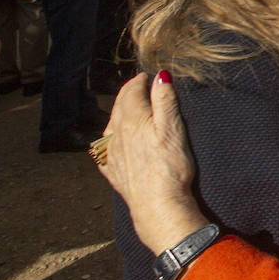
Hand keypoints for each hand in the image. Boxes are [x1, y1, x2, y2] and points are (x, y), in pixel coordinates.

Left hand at [96, 73, 207, 254]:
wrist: (157, 204)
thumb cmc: (169, 166)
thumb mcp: (172, 127)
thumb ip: (165, 99)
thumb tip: (160, 76)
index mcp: (131, 119)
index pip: (131, 91)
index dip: (139, 81)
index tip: (146, 77)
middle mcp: (115, 133)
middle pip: (119, 106)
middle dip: (128, 94)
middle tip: (138, 88)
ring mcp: (110, 152)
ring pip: (111, 125)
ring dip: (119, 114)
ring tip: (128, 110)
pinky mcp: (110, 169)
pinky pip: (106, 147)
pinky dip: (111, 137)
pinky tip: (115, 141)